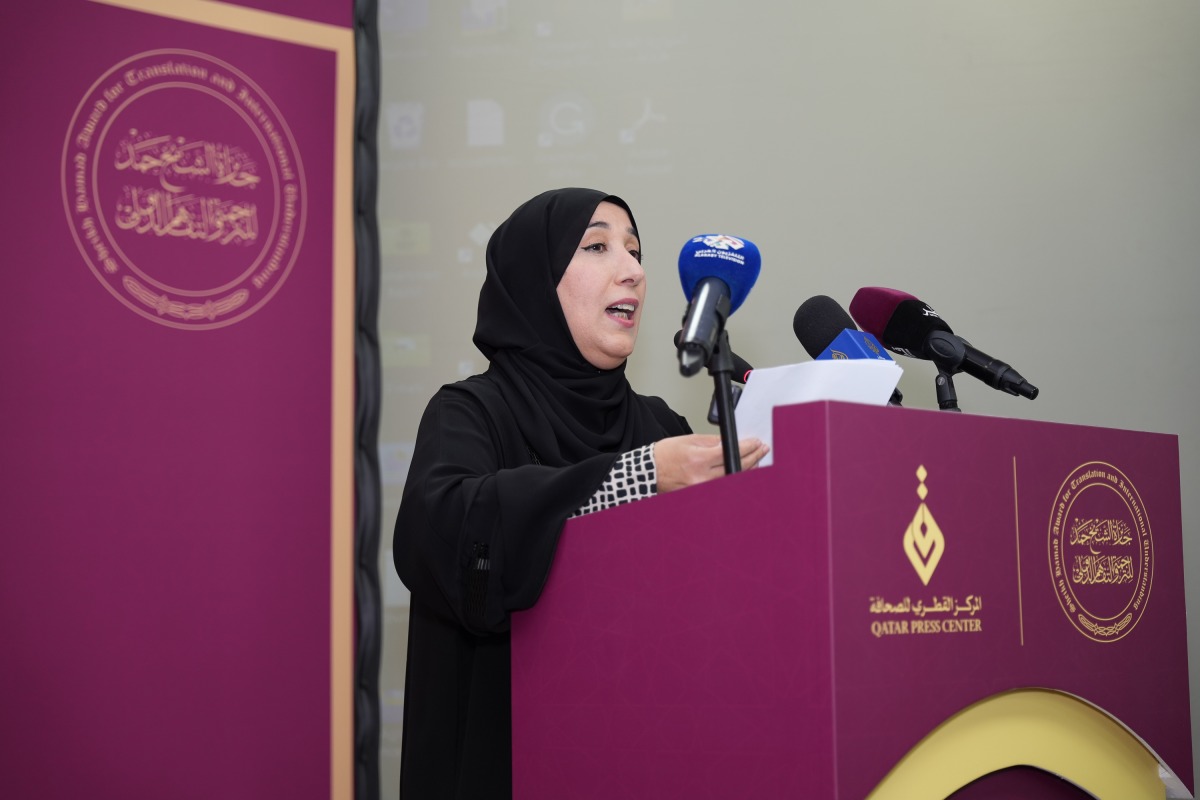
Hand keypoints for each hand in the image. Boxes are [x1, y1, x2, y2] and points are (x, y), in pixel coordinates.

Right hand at [653, 434, 768, 493]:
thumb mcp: (689, 440)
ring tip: (756, 460)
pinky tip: (741, 471)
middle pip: (735, 466)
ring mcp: (701, 488)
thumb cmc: (664, 455)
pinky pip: (723, 485)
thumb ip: (713, 441)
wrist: (649, 472)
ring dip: (747, 468)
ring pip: (732, 478)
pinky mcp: (700, 494)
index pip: (730, 451)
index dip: (747, 447)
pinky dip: (733, 476)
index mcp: (698, 460)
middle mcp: (701, 477)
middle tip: (761, 449)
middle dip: (752, 457)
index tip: (755, 442)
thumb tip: (731, 441)